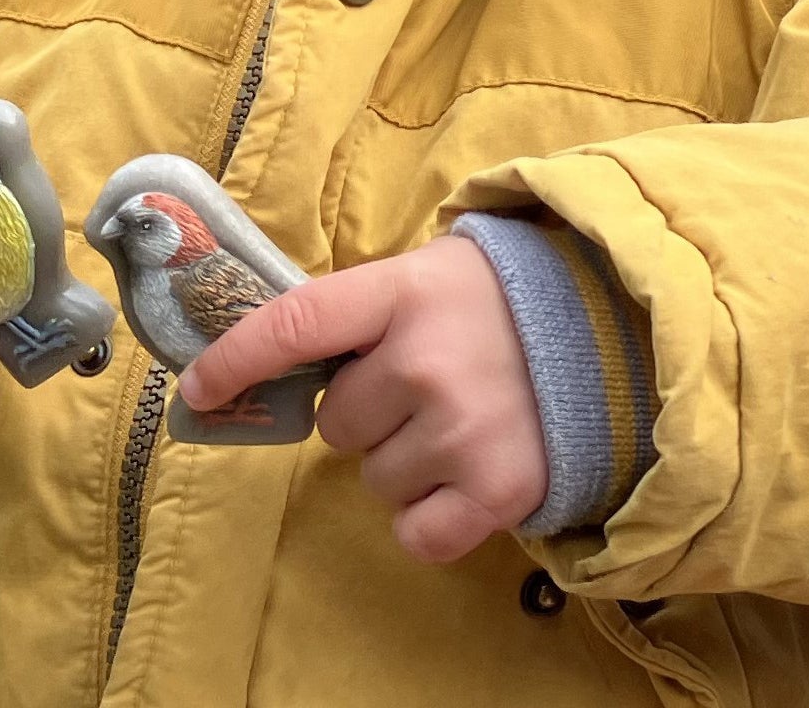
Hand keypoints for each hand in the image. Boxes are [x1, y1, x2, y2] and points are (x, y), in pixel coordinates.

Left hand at [179, 237, 547, 563]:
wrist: (611, 331)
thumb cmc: (498, 300)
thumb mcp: (425, 274)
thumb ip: (358, 311)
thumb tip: (264, 354)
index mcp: (401, 292)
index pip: (293, 324)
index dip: (234, 359)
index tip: (197, 389)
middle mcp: (423, 360)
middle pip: (336, 420)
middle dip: (367, 410)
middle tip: (421, 384)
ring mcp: (460, 429)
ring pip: (373, 477)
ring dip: (403, 460)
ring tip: (457, 419)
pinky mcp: (496, 491)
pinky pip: (414, 532)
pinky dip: (430, 515)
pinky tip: (464, 474)